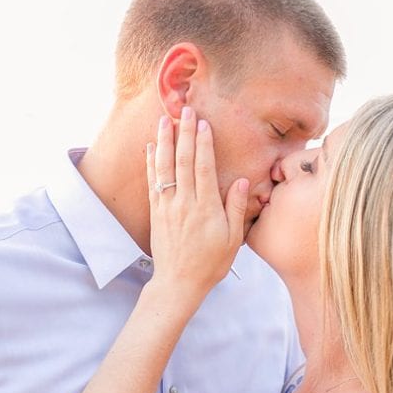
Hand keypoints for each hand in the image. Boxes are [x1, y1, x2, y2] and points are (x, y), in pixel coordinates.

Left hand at [145, 107, 251, 301]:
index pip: (204, 167)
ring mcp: (167, 207)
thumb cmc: (210, 263)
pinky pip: (152, 183)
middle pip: (183, 161)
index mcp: (205, 208)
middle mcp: (184, 203)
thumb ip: (236, 209)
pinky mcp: (156, 213)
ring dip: (164, 142)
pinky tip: (151, 147)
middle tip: (185, 110)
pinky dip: (151, 163)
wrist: (178, 283)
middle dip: (184, 134)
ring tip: (164, 120)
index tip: (203, 122)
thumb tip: (241, 181)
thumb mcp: (232, 239)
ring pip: (164, 168)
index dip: (203, 143)